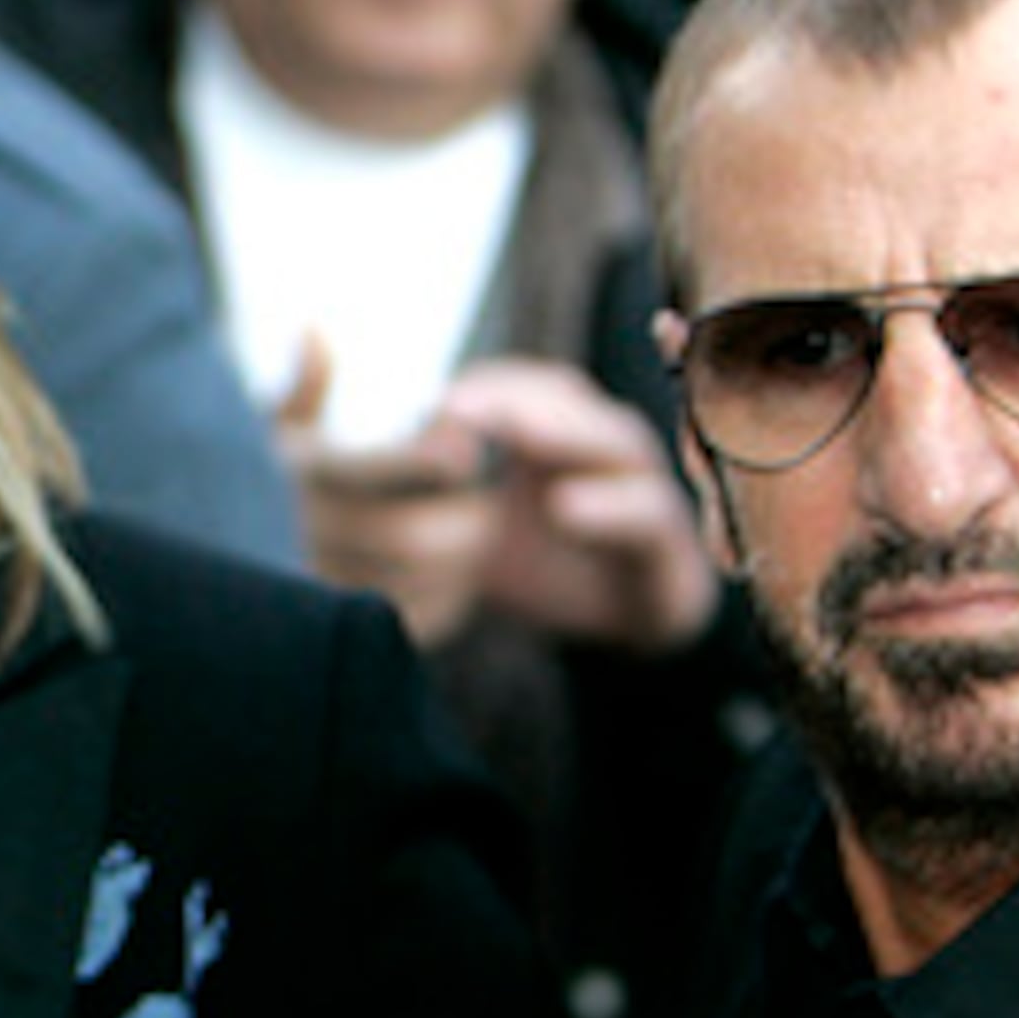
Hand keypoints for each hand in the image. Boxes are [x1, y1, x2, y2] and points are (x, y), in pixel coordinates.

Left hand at [281, 352, 716, 656]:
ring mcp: (645, 492)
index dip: (485, 384)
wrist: (618, 632)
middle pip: (568, 400)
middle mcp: (607, 451)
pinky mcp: (672, 549)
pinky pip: (650, 515)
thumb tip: (346, 448)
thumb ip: (427, 485)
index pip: (524, 386)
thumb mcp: (473, 527)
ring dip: (565, 432)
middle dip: (515, 398)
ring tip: (517, 431)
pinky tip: (564, 508)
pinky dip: (611, 507)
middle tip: (459, 403)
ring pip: (616, 442)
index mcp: (560, 435)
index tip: (431, 396)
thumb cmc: (539, 567)